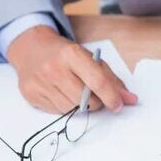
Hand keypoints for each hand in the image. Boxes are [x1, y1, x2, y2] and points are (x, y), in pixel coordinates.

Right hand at [7, 25, 137, 113]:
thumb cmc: (65, 54)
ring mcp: (40, 82)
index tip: (119, 105)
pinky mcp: (30, 94)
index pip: (97, 82)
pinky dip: (65, 106)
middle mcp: (54, 68)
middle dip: (96, 102)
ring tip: (75, 91)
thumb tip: (129, 99)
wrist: (31, 48)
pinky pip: (57, 112)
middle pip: (86, 100)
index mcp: (72, 54)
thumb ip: (111, 79)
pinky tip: (61, 93)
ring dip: (80, 105)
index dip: (112, 97)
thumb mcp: (90, 58)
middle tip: (93, 94)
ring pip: (72, 109)